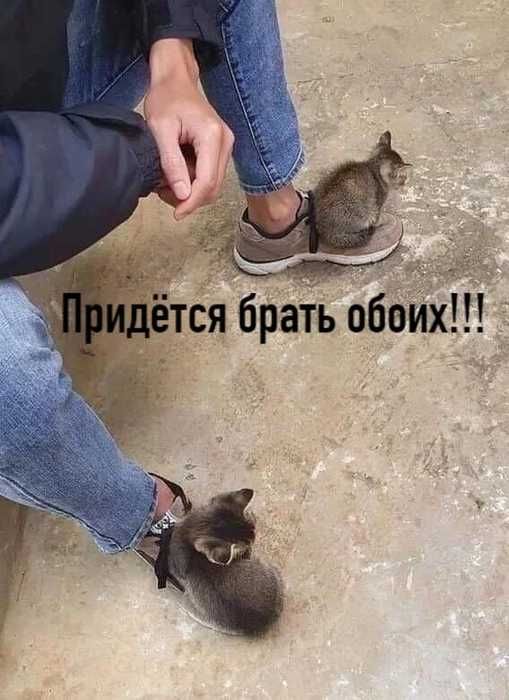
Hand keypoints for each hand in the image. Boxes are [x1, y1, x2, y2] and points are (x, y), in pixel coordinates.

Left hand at [145, 39, 233, 219]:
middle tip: (164, 195)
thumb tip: (183, 195)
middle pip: (213, 187)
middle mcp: (225, 142)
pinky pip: (209, 174)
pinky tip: (175, 174)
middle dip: (191, 199)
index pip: (207, 181)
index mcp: (213, 136)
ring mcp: (225, 145)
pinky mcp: (220, 148)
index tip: (176, 214)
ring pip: (212, 184)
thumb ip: (171, 163)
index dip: (192, 202)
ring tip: (166, 183)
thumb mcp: (161, 130)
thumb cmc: (166, 98)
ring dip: (191, 191)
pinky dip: (193, 181)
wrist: (176, 79)